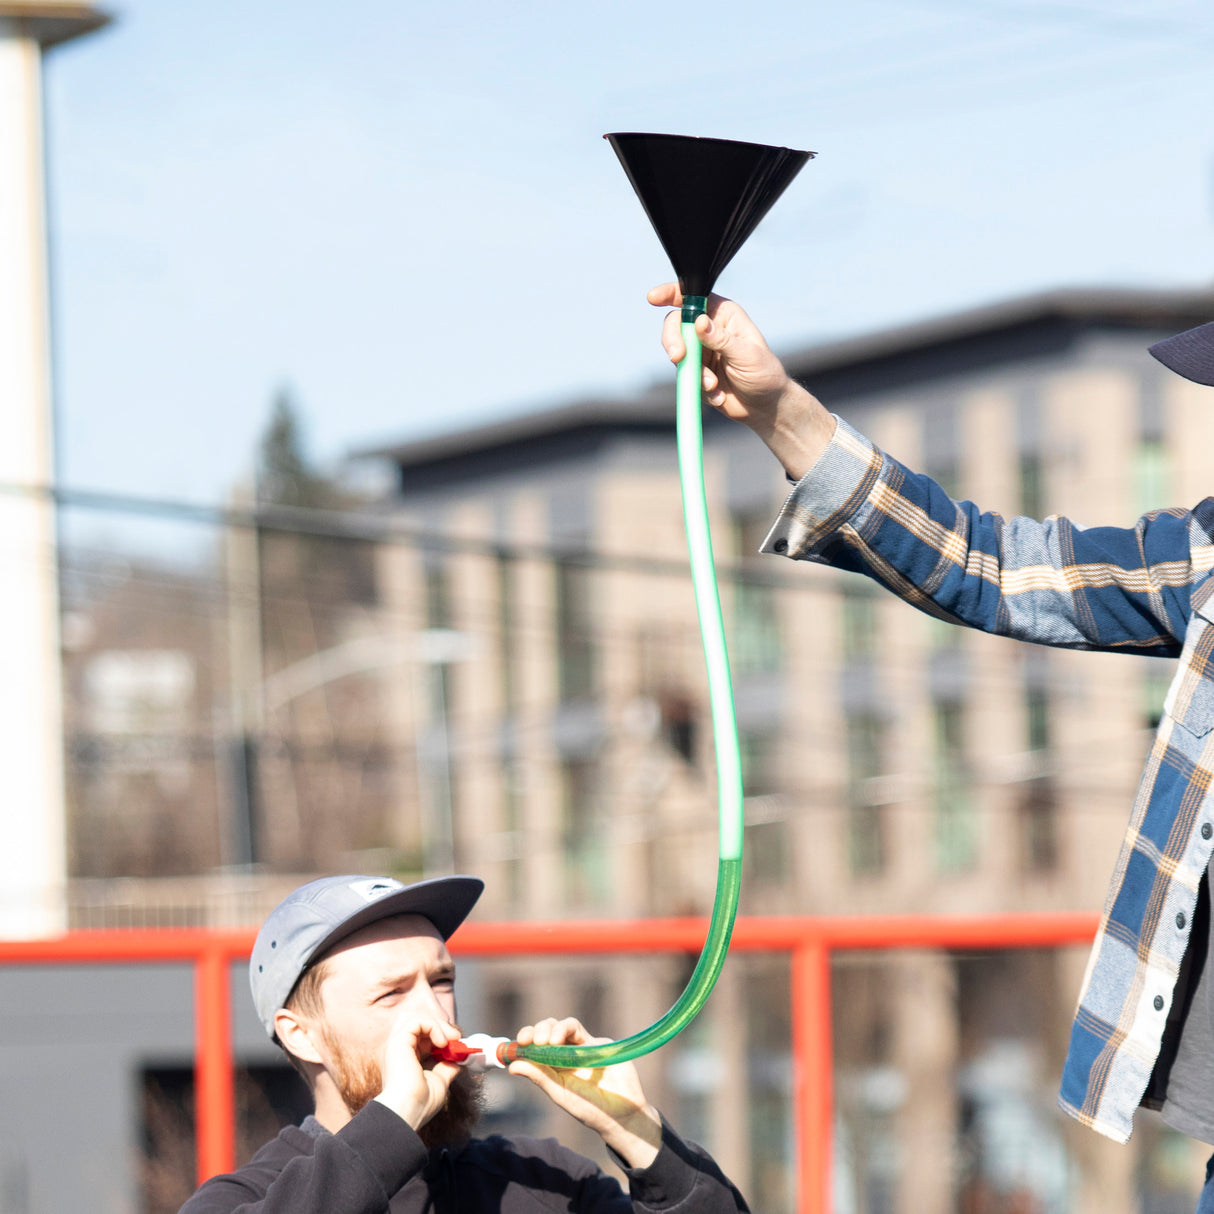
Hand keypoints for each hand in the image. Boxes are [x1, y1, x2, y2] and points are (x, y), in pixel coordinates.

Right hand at [373, 1012, 462, 1132]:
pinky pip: (417, 1021)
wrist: (407, 1113)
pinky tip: (441, 1042)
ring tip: (449, 1040)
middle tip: (455, 1037)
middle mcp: (398, 1050)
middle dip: (439, 1026)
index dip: (440, 1035)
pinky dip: (432, 1026)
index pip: (422, 1037)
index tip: (456, 1045)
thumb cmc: (419, 1104)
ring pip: (416, 1018)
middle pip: (418, 1023)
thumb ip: (446, 1068)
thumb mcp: (439, 1082)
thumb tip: (457, 1060)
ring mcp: (396, 1045)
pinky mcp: (398, 1041)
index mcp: (404, 1059)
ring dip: (437, 1024)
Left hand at [507, 1017, 661, 1169]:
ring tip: (549, 1042)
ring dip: (553, 1028)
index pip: (536, 1045)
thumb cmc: (590, 1109)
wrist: (622, 1114)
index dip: (526, 1039)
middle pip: (548, 1030)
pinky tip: (564, 1044)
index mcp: (554, 1066)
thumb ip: (539, 1077)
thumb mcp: (560, 1093)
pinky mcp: (598, 1044)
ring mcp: (583, 1047)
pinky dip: (567, 1030)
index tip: (520, 1042)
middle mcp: (567, 1053)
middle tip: (535, 1040)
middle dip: (539, 1029)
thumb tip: (512, 1066)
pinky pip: (579, 1030)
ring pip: (565, 1025)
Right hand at [648, 283, 834, 480]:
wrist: (764, 407)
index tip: (654, 299)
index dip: (671, 294)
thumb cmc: (764, 374)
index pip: (693, 297)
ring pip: (678, 354)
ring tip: (714, 386)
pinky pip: (684, 377)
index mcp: (723, 315)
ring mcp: (701, 351)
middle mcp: (709, 330)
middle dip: (674, 342)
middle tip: (678, 357)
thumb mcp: (746, 354)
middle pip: (676, 325)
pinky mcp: (696, 372)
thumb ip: (721, 339)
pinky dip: (698, 388)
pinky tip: (718, 394)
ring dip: (693, 373)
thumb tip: (698, 322)